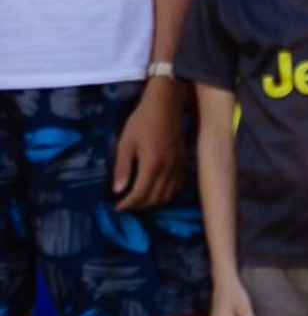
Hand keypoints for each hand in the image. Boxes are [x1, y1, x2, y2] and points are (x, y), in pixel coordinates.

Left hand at [111, 80, 185, 211]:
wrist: (165, 107)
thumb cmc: (141, 122)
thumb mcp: (125, 143)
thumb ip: (122, 168)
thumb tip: (117, 190)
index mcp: (151, 164)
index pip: (140, 194)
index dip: (127, 204)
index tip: (117, 207)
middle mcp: (167, 169)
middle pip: (154, 198)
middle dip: (138, 205)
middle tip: (126, 204)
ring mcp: (177, 167)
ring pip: (168, 195)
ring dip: (153, 202)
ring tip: (140, 199)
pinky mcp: (183, 163)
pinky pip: (177, 187)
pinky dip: (166, 194)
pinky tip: (156, 190)